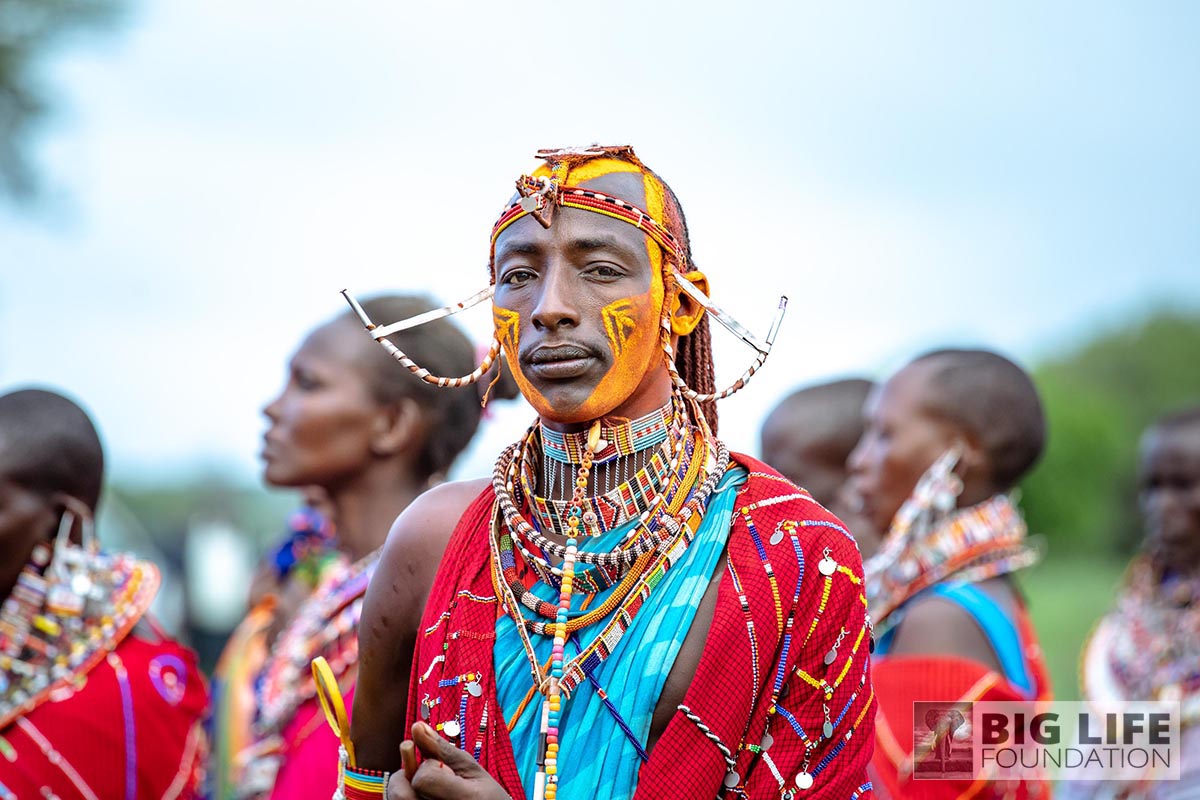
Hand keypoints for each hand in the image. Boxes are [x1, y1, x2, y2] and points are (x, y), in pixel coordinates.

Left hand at [386, 722, 511, 799]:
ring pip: (396, 799)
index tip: (445, 771)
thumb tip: (417, 726)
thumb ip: (442, 750)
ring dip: (406, 789)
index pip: (422, 779)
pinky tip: (425, 796)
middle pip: (399, 793)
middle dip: (409, 778)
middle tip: (429, 779)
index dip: (428, 767)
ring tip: (428, 790)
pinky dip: (408, 797)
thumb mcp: (472, 770)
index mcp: (463, 799)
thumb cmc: (487, 798)